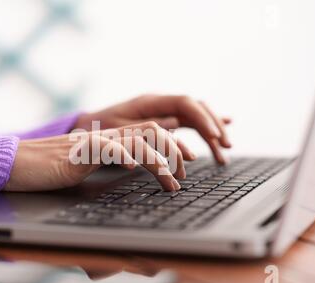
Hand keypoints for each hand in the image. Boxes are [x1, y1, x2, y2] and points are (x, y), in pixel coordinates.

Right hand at [4, 122, 195, 191]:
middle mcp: (106, 137)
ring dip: (158, 161)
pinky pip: (106, 148)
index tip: (186, 165)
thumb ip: (107, 163)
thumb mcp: (87, 167)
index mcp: (110, 140)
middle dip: (175, 151)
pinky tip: (132, 168)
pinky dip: (123, 156)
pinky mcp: (78, 152)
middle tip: (184, 174)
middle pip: (152, 131)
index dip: (172, 145)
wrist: (16, 164)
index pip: (149, 133)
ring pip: (136, 140)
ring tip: (169, 181)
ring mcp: (93, 143)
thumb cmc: (49, 170)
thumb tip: (131, 169)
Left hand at [74, 94, 231, 163]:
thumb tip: (176, 127)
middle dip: (214, 125)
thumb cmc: (100, 129)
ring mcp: (163, 110)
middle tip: (226, 146)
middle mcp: (160, 102)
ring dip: (212, 131)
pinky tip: (218, 137)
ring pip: (196, 116)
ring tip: (225, 150)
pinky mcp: (164, 120)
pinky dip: (204, 130)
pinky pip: (189, 123)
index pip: (185, 103)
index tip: (214, 136)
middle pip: (196, 107)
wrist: (88, 126)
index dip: (202, 118)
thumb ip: (147, 128)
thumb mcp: (120, 131)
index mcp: (150, 101)